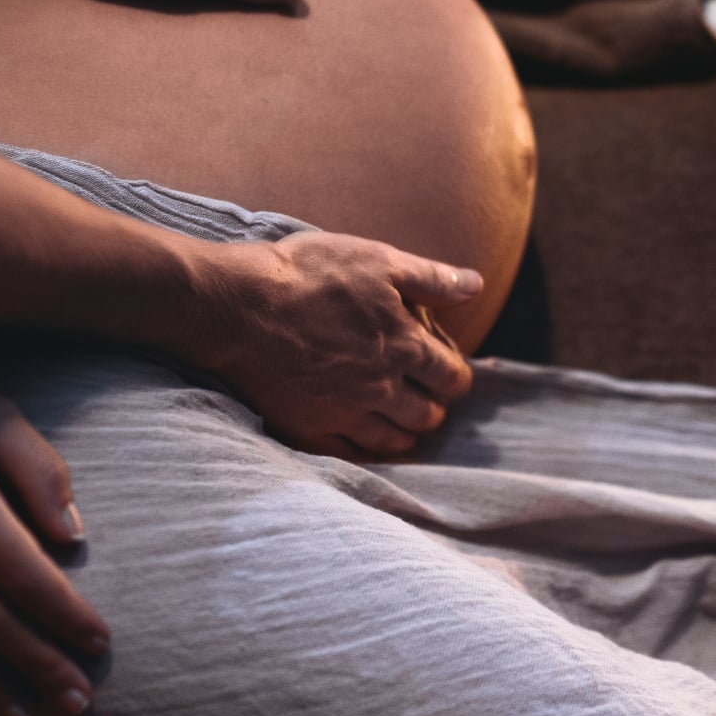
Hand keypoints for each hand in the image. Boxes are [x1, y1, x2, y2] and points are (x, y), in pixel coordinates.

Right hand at [187, 233, 480, 458]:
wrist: (238, 305)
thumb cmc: (308, 274)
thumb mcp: (378, 260)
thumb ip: (432, 278)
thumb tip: (477, 286)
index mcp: (403, 346)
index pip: (451, 376)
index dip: (455, 376)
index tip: (448, 372)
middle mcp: (381, 388)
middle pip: (426, 415)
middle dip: (432, 406)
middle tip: (424, 397)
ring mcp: (344, 413)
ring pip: (392, 441)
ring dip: (404, 432)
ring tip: (400, 421)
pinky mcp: (308, 429)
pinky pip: (349, 456)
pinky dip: (364, 451)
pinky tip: (363, 441)